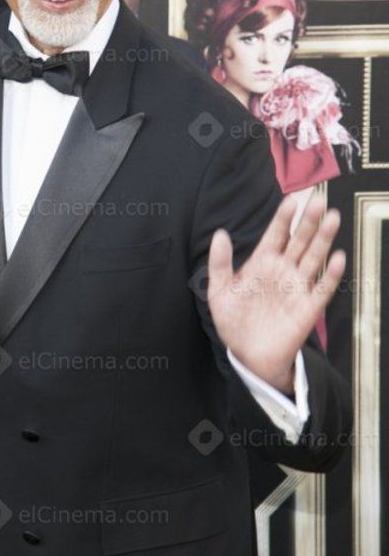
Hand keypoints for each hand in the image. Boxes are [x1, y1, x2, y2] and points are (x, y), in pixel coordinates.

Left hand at [206, 193, 345, 393]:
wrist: (247, 356)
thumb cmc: (234, 322)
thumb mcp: (219, 292)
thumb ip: (219, 263)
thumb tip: (220, 234)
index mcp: (262, 263)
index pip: (275, 235)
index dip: (283, 218)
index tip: (291, 200)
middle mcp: (283, 271)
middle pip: (299, 241)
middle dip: (308, 221)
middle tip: (318, 200)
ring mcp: (297, 288)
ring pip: (313, 258)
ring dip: (323, 239)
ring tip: (332, 218)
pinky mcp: (308, 308)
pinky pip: (322, 289)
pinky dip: (330, 274)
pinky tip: (336, 258)